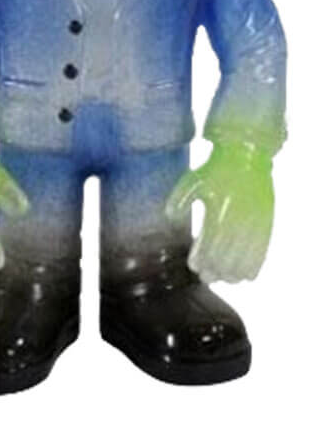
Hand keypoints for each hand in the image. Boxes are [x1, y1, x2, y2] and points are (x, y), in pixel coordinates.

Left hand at [165, 141, 274, 283]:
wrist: (246, 157)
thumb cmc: (215, 170)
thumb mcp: (191, 181)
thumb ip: (179, 201)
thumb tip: (170, 218)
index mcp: (218, 213)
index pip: (209, 246)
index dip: (201, 260)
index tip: (194, 267)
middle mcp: (237, 223)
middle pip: (226, 258)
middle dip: (215, 271)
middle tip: (206, 277)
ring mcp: (254, 225)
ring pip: (244, 260)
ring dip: (233, 273)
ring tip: (223, 279)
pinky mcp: (266, 224)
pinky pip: (262, 253)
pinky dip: (254, 267)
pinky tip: (246, 277)